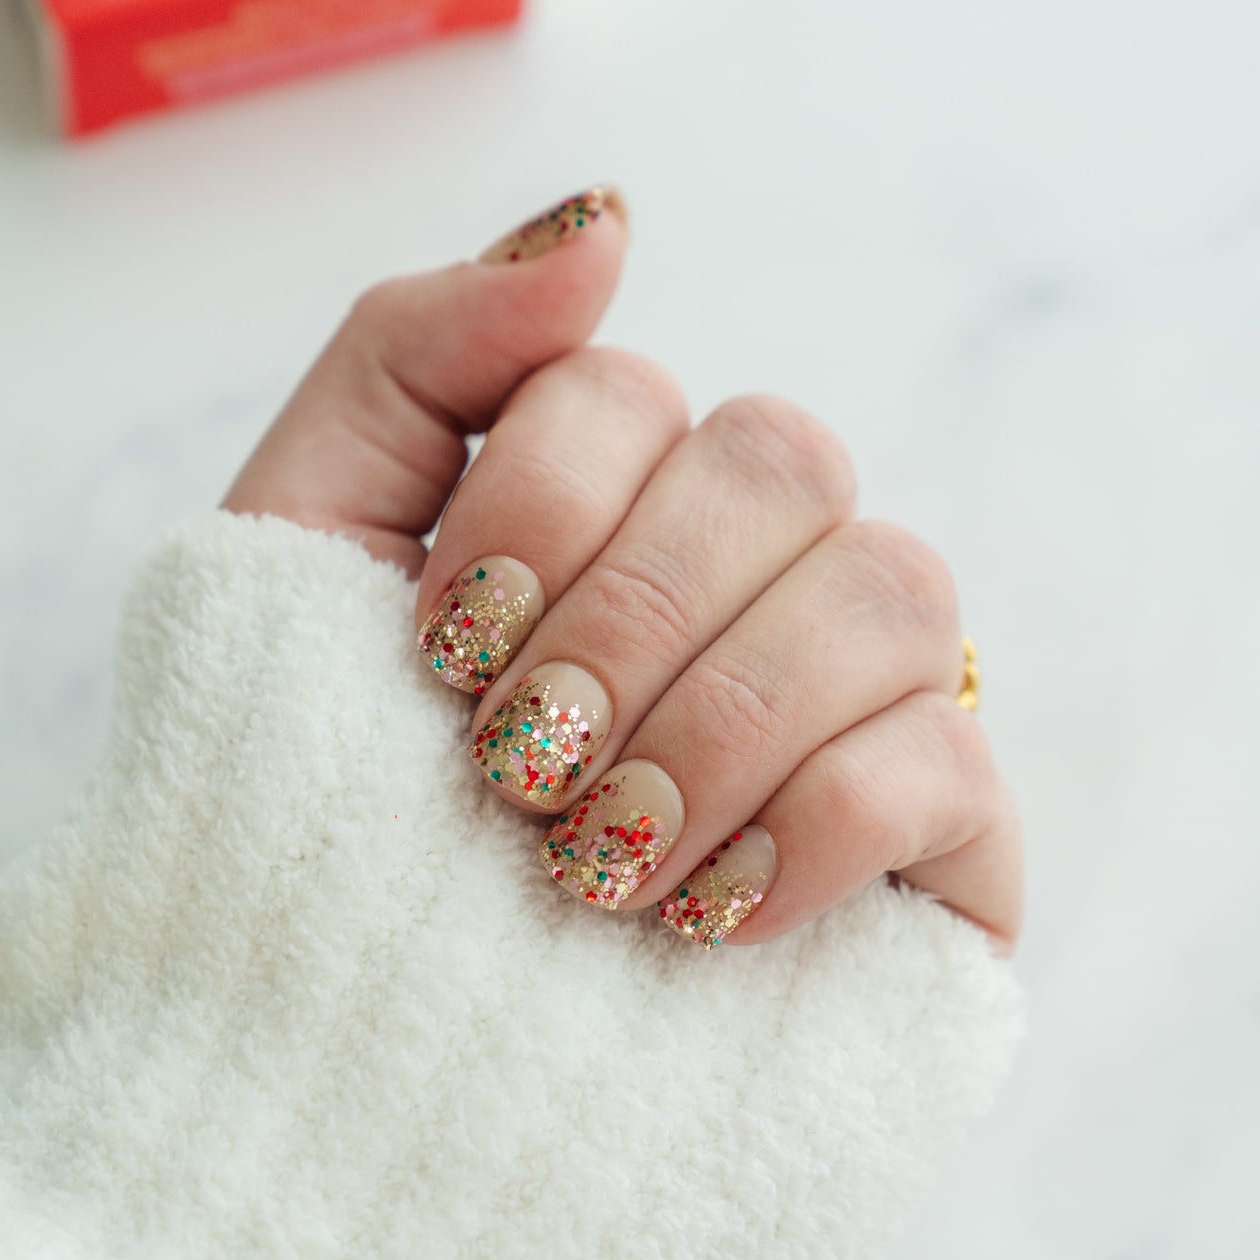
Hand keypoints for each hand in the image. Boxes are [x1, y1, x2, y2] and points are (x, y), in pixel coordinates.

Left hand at [225, 188, 1021, 950]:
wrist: (352, 1038)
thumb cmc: (322, 783)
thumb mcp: (308, 542)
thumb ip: (420, 350)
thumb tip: (611, 221)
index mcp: (621, 496)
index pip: (631, 387)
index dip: (532, 510)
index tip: (439, 653)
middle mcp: (756, 571)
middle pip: (783, 456)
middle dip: (627, 617)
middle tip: (519, 762)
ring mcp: (864, 695)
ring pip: (892, 586)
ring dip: (716, 725)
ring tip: (597, 857)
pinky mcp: (942, 835)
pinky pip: (951, 759)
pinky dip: (812, 828)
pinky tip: (703, 911)